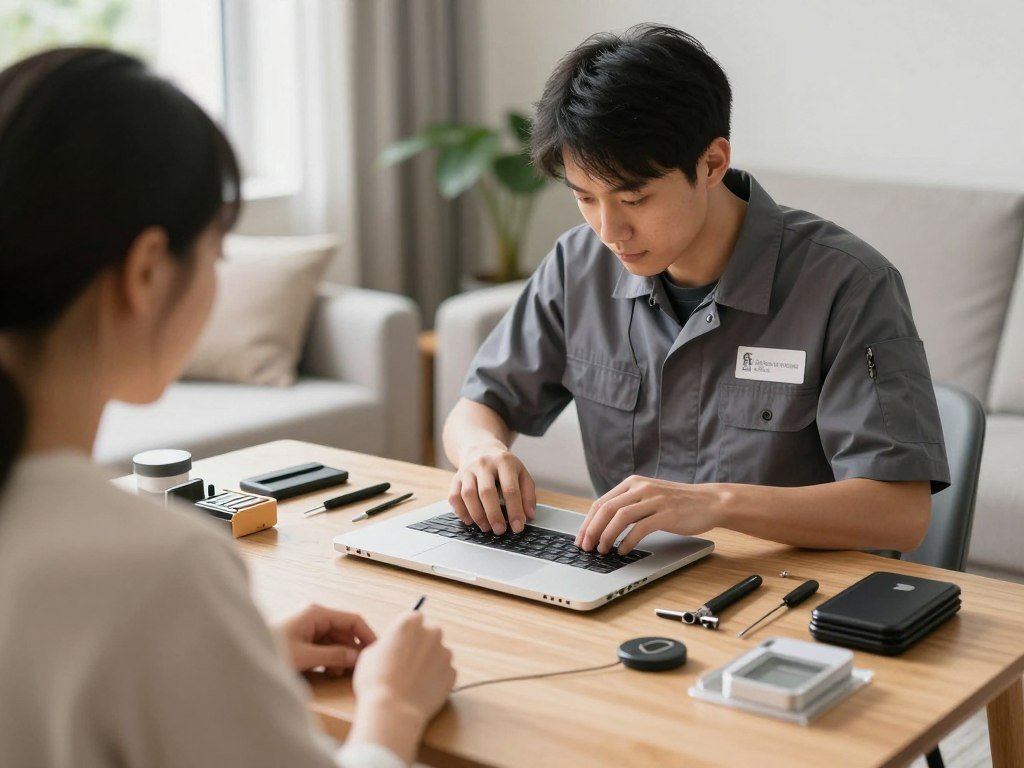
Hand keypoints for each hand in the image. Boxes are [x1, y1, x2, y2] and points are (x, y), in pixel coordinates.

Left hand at [276, 604, 375, 674]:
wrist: (243, 660)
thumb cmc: (271, 650)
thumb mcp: (306, 656)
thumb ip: (334, 655)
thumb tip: (356, 657)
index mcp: (317, 613)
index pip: (353, 620)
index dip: (367, 634)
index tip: (377, 650)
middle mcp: (315, 616)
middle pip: (345, 630)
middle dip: (353, 649)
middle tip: (361, 667)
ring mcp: (309, 626)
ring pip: (336, 639)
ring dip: (341, 655)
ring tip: (341, 673)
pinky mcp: (303, 637)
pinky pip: (325, 645)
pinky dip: (331, 657)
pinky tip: (330, 671)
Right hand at [352, 611, 455, 744]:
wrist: (393, 710)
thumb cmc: (376, 680)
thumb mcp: (370, 653)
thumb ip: (387, 643)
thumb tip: (392, 645)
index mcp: (410, 622)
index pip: (413, 618)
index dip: (405, 633)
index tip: (400, 644)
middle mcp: (431, 633)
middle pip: (429, 634)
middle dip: (420, 645)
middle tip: (406, 663)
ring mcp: (444, 653)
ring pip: (438, 653)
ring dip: (429, 662)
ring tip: (412, 680)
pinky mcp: (452, 673)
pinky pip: (444, 672)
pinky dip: (436, 679)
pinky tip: (421, 689)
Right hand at [448, 440, 536, 533]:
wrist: (481, 448)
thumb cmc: (504, 466)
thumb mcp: (521, 474)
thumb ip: (528, 494)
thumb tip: (529, 515)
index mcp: (504, 462)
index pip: (510, 489)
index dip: (515, 511)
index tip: (518, 527)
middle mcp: (484, 464)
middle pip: (487, 492)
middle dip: (494, 515)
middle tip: (500, 530)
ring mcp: (468, 470)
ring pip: (468, 495)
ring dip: (477, 515)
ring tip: (486, 527)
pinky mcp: (456, 478)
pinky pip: (454, 497)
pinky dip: (461, 512)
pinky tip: (470, 520)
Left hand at [574, 475, 723, 554]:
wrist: (709, 501)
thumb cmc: (678, 503)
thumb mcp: (649, 496)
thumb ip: (628, 504)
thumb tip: (602, 525)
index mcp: (633, 483)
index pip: (601, 502)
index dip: (587, 522)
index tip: (581, 539)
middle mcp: (641, 488)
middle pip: (606, 509)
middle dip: (592, 531)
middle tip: (586, 547)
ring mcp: (654, 500)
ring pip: (620, 517)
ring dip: (607, 536)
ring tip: (602, 551)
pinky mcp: (666, 513)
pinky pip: (640, 528)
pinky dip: (628, 541)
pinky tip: (623, 551)